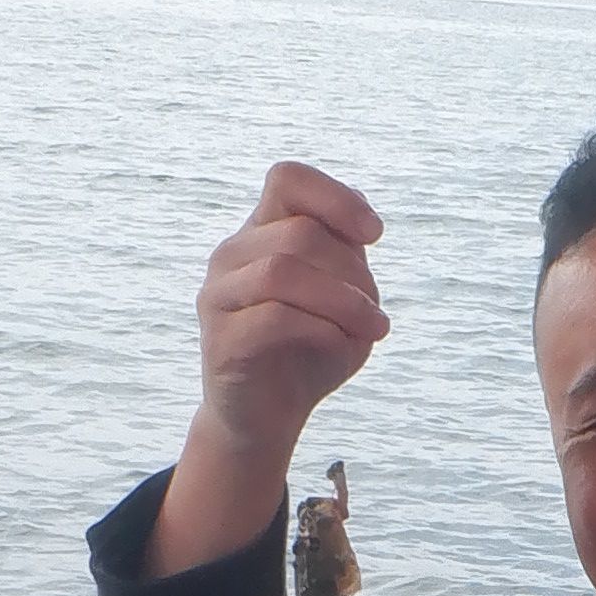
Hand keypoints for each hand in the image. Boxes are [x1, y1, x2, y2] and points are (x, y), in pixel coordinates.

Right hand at [147, 160, 388, 574]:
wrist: (268, 416)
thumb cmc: (310, 349)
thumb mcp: (344, 297)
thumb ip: (348, 255)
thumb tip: (362, 220)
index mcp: (261, 232)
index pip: (287, 178)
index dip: (336, 197)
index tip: (375, 236)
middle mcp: (232, 254)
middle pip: (300, 233)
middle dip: (353, 272)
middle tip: (377, 312)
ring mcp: (219, 295)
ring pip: (283, 270)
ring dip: (344, 300)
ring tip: (374, 329)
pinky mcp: (220, 341)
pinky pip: (274, 318)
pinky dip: (322, 329)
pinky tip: (342, 346)